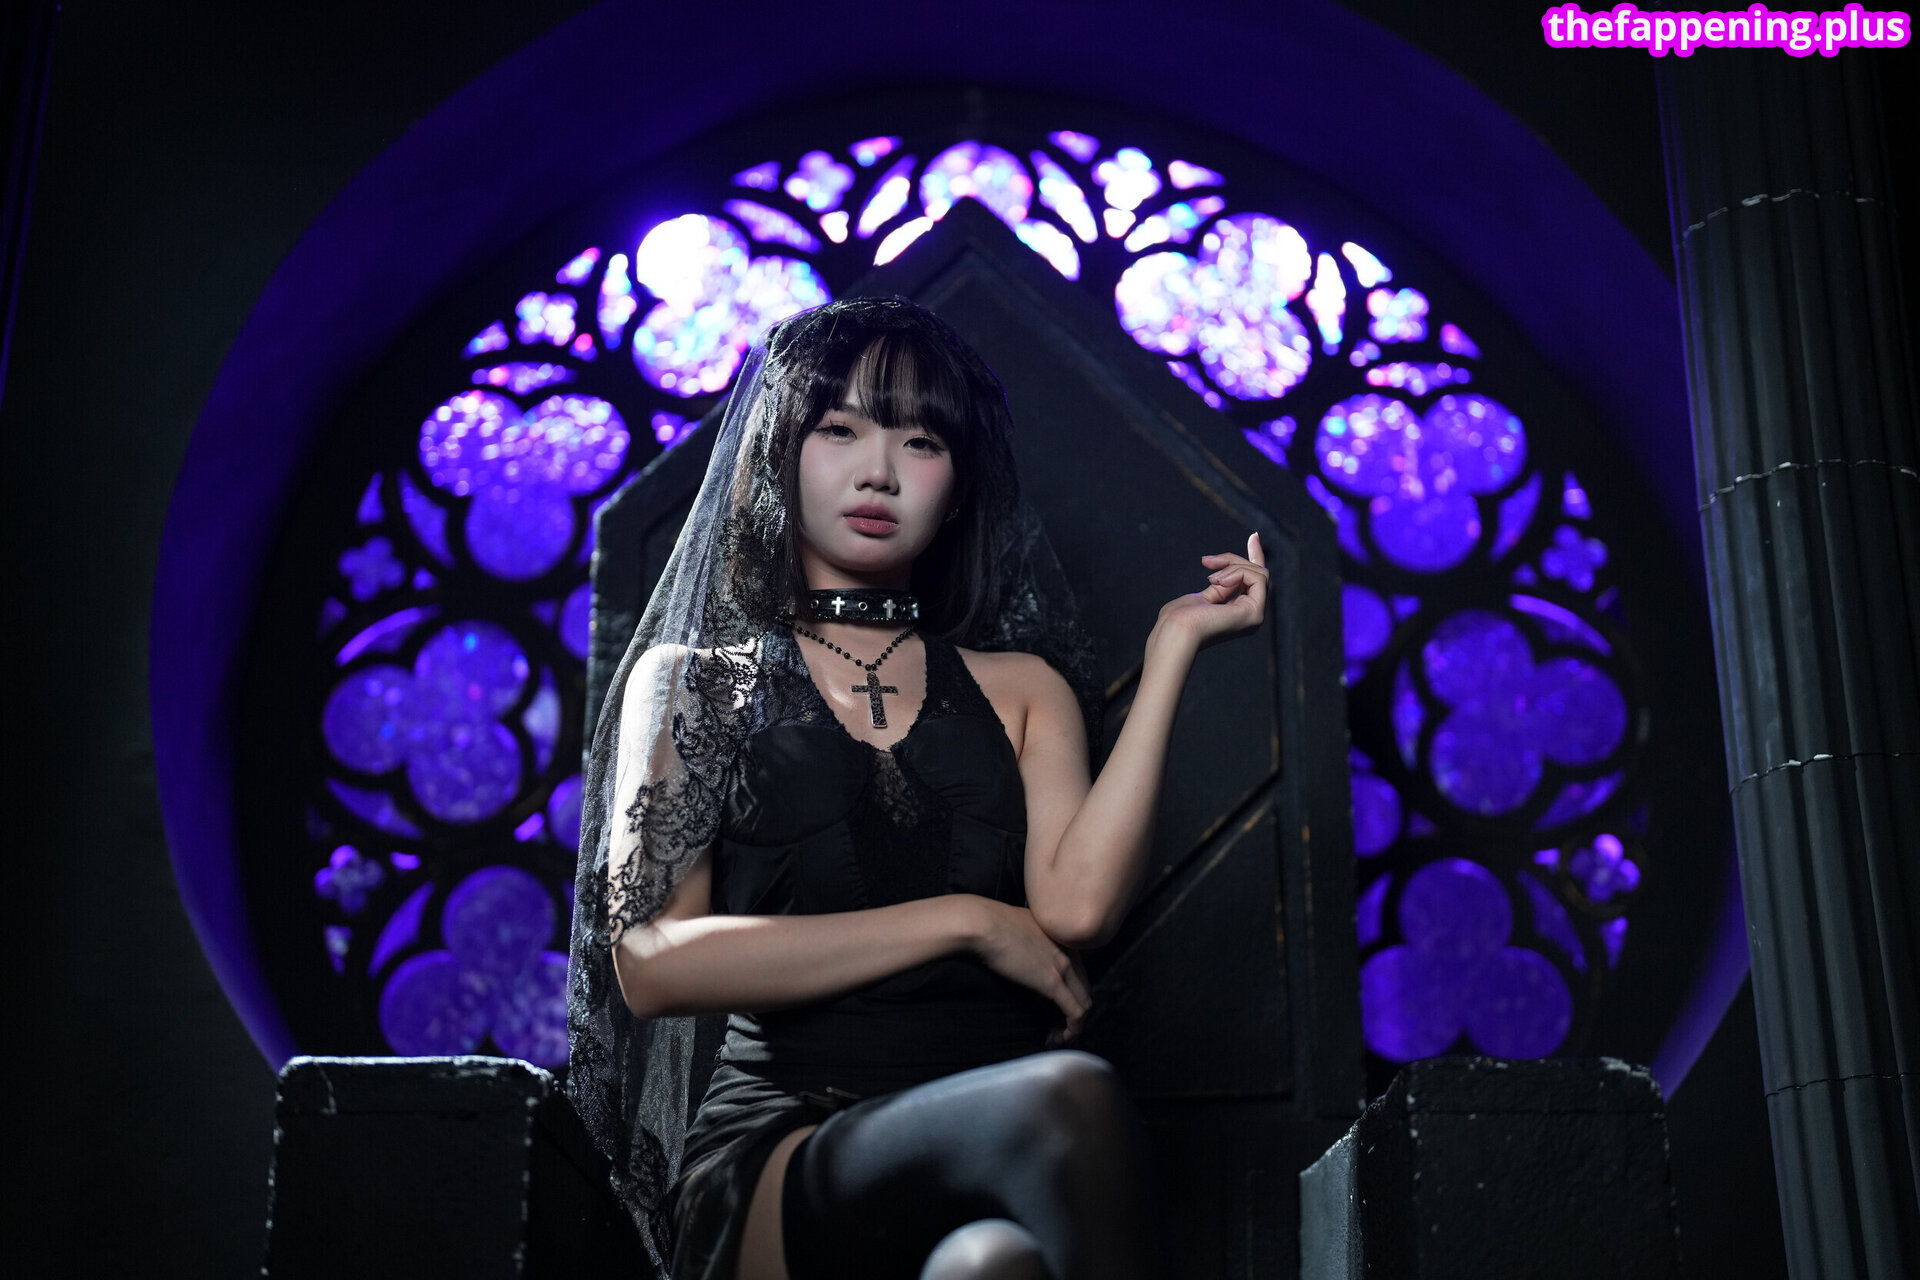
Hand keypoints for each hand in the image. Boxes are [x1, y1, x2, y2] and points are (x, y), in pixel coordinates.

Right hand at [967, 898, 1090, 1042]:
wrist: (981, 923)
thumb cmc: (988, 922)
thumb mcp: (1018, 927)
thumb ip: (1028, 941)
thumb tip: (1018, 955)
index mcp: (1061, 937)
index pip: (1078, 971)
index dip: (1070, 992)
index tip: (1054, 1008)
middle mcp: (1069, 951)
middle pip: (1084, 988)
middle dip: (1074, 1010)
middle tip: (1056, 1026)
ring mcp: (1063, 966)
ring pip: (1083, 1003)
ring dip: (1073, 1024)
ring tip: (1056, 1036)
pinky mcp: (1052, 982)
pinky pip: (1075, 1012)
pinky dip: (1072, 1029)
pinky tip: (1059, 1038)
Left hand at [1155, 532, 1269, 650]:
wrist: (1176, 631)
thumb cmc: (1180, 618)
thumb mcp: (1203, 597)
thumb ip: (1220, 587)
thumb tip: (1230, 571)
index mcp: (1238, 614)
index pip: (1254, 581)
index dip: (1256, 556)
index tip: (1254, 535)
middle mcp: (1251, 616)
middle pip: (1255, 572)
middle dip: (1231, 559)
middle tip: (1207, 562)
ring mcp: (1255, 616)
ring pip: (1259, 572)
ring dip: (1232, 566)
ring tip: (1211, 578)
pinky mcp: (1255, 613)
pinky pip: (1258, 577)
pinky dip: (1237, 572)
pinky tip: (1218, 582)